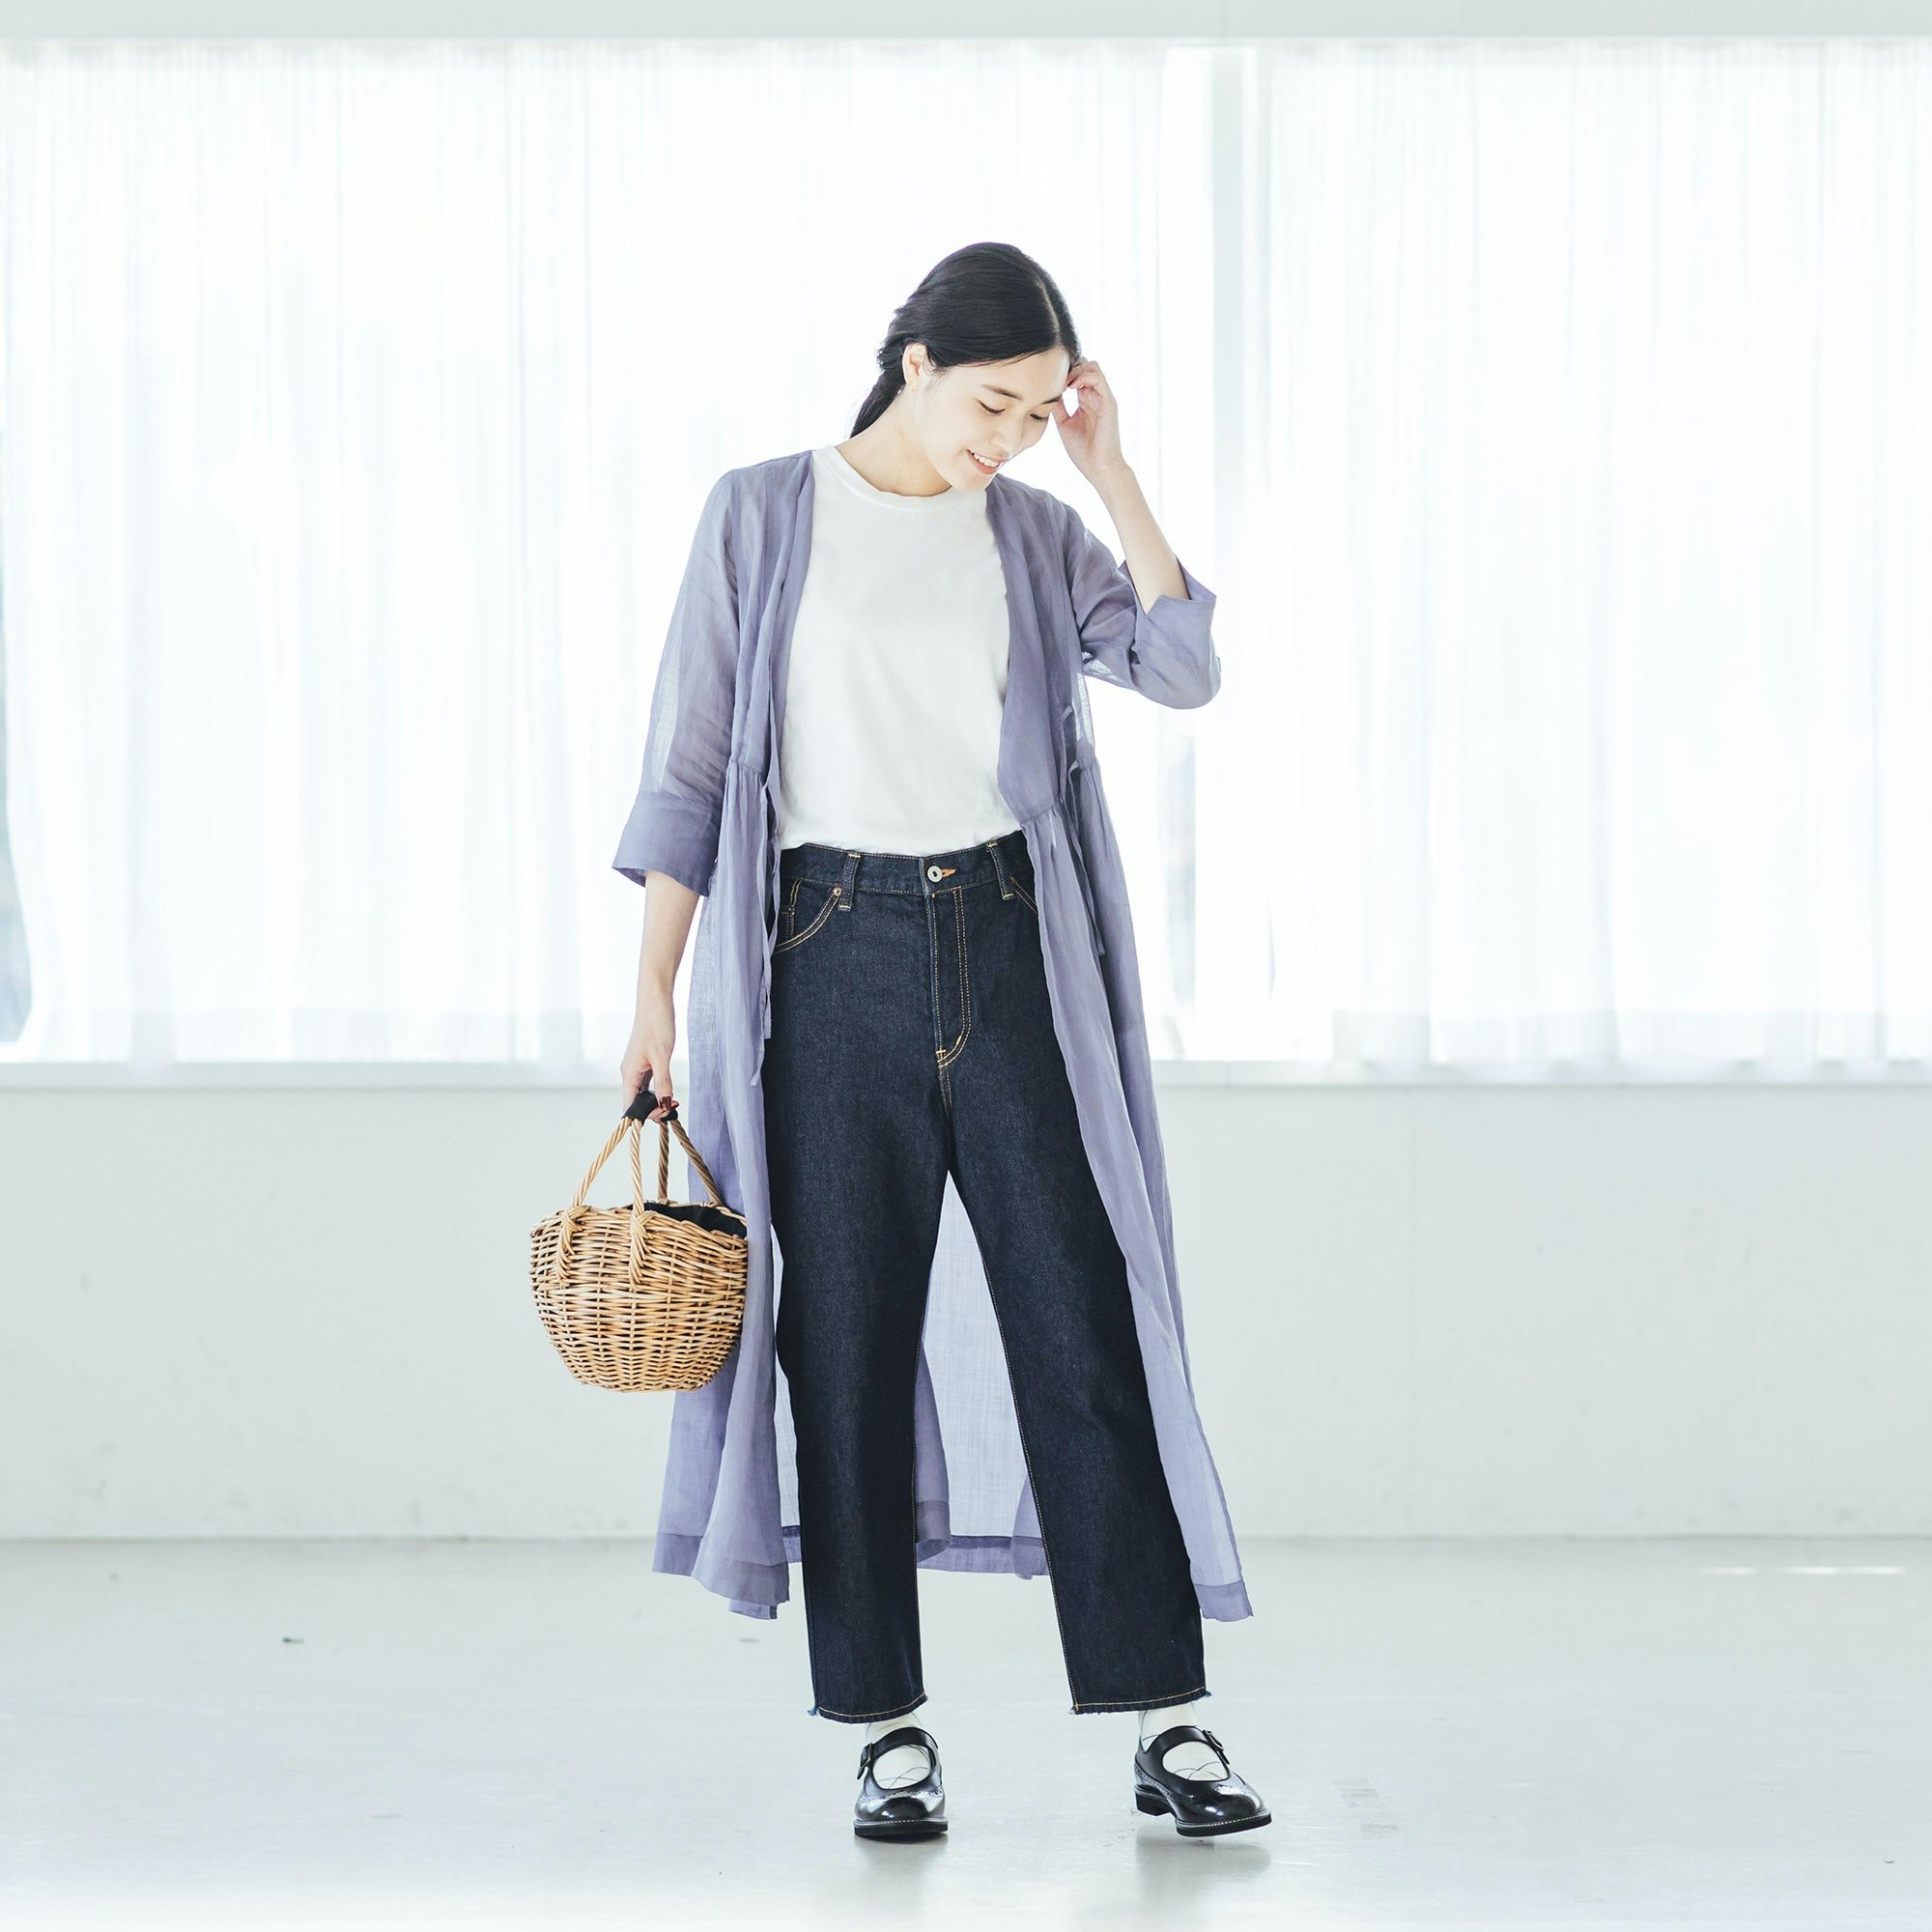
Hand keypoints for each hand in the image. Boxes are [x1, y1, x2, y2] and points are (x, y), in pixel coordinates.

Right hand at [621, 989, 677, 1119]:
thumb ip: (663, 1082)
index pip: (630, 1105)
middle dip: (653, 1109)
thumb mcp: (662, 1056)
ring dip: (656, 1100)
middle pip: (635, 1102)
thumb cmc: (656, 1025)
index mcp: (629, 1073)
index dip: (645, 1114)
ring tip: (674, 1102)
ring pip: (642, 1093)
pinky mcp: (644, 1062)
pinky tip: (668, 1091)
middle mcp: (629, 1072)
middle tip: (673, 1106)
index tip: (666, 1111)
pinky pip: (648, 1083)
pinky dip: (657, 1090)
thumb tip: (665, 1104)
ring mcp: (636, 1067)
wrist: (655, 1002)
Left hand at [1051, 358, 1127, 482]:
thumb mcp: (1065, 424)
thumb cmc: (1083, 451)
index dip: (1064, 372)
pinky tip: (1070, 387)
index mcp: (1087, 401)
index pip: (1077, 374)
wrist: (1099, 468)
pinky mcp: (1109, 402)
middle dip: (1069, 366)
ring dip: (1075, 370)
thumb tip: (1047, 394)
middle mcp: (1096, 396)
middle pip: (1085, 365)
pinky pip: (1098, 378)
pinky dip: (1083, 376)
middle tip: (1054, 377)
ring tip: (1062, 383)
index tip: (1048, 379)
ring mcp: (1104, 398)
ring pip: (1092, 367)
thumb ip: (1059, 407)